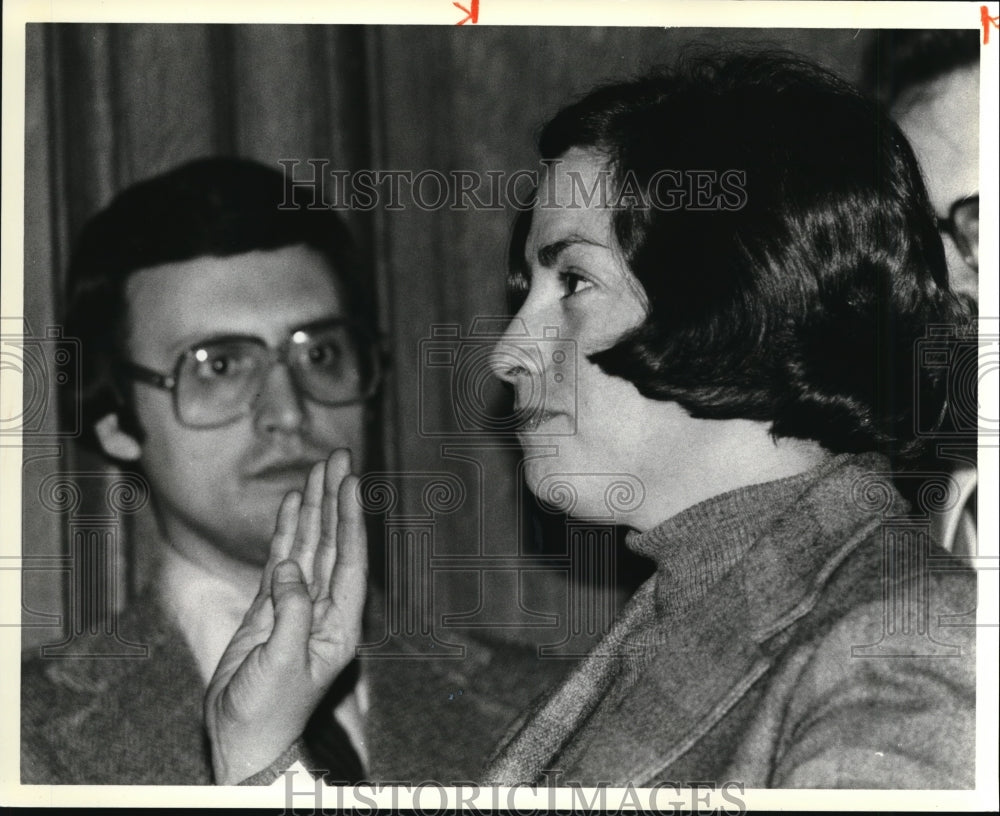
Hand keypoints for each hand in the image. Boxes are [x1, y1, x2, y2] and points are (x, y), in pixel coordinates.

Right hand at [204, 449, 366, 784]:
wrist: (244, 735)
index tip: (350, 481)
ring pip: (309, 544)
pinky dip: (286, 530)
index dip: (349, 518)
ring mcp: (298, 604)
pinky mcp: (271, 607)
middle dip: (335, 499)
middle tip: (338, 458)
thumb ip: (291, 612)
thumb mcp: (285, 662)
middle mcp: (325, 607)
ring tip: (317, 470)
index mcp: (340, 623)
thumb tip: (288, 569)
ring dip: (313, 507)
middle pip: (332, 542)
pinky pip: (282, 559)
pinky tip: (292, 504)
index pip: (349, 558)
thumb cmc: (269, 709)